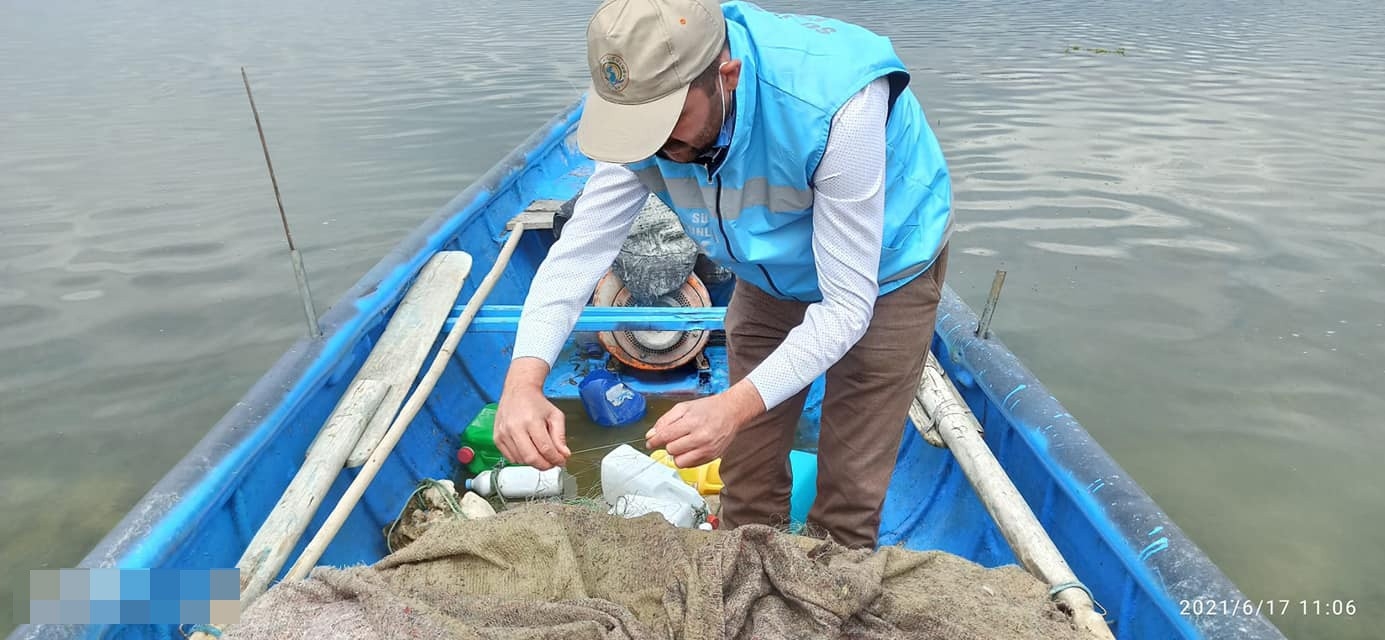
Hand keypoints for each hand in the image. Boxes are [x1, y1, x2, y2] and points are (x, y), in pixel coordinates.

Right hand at [493, 358, 569, 469]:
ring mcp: (504, 434)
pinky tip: (528, 451)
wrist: (518, 391)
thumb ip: (560, 436)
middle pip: (531, 458)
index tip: (561, 461)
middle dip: (545, 465)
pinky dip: (521, 459)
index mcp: (532, 421)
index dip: (555, 459)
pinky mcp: (497, 438)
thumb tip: (564, 455)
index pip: (545, 449)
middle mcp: (515, 428)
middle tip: (552, 463)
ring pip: (521, 460)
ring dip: (534, 462)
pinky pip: (510, 458)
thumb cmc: (537, 403)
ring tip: (541, 454)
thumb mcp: (555, 416)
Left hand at [645, 380, 764, 467]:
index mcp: (692, 422)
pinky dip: (686, 458)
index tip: (650, 442)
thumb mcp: (684, 407)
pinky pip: (690, 465)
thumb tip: (651, 435)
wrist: (732, 411)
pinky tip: (691, 448)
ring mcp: (707, 450)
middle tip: (674, 436)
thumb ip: (665, 420)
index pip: (665, 436)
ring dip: (677, 453)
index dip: (654, 440)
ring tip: (683, 443)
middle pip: (671, 449)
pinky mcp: (711, 457)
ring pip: (679, 461)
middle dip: (669, 443)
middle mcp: (701, 438)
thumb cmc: (708, 408)